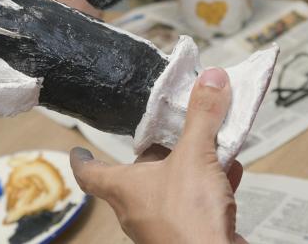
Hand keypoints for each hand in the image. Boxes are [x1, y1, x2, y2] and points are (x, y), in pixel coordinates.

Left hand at [70, 68, 247, 243]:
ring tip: (208, 145)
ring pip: (171, 189)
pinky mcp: (188, 234)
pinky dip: (211, 187)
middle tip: (163, 134)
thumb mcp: (195, 155)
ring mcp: (162, 225)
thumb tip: (209, 79)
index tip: (77, 149)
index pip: (90, 173)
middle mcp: (138, 208)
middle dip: (153, 155)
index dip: (82, 159)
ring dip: (189, 168)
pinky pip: (196, 204)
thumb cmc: (188, 218)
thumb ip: (201, 117)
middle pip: (136, 177)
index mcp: (124, 188)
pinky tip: (230, 172)